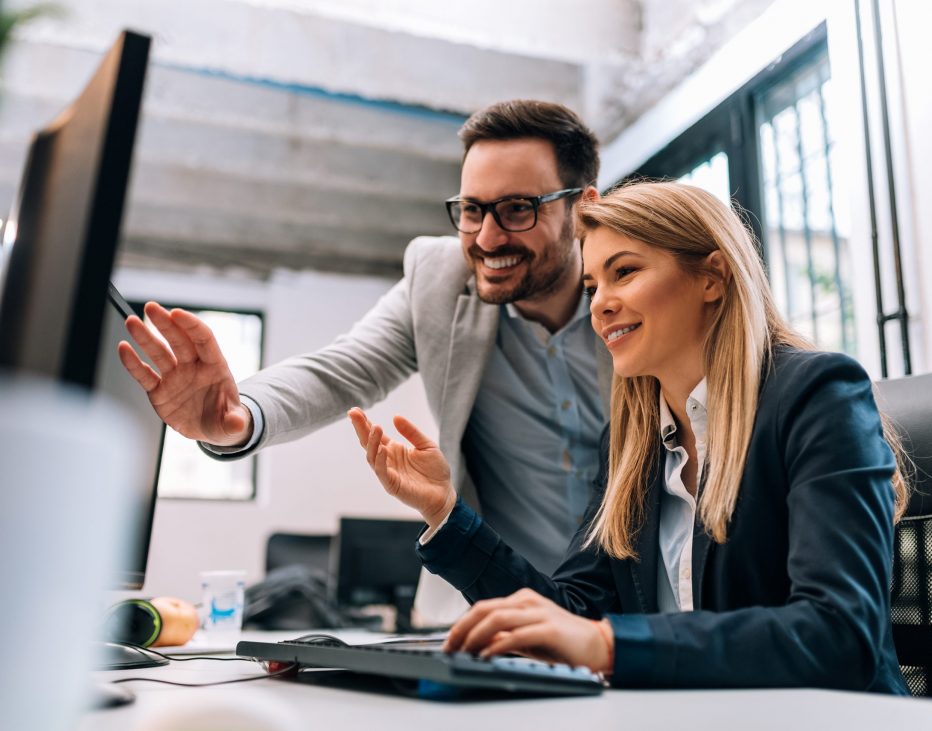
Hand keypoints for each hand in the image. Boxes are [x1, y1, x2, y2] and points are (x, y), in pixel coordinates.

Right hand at [117, 302, 251, 446]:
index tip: (177, 313)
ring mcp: (175, 377)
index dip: (191, 326)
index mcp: (215, 367)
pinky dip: (133, 363)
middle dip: (165, 323)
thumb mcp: (232, 423)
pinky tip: (123, 348)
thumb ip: (234, 422)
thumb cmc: (225, 419)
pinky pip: (145, 375)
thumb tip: (238, 425)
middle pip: (179, 340)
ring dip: (145, 337)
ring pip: (159, 353)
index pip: (204, 340)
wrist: (210, 430)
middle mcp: (193, 367)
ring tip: (131, 321)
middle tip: (151, 307)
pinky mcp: (159, 391)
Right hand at [347, 407, 455, 529]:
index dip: (365, 423)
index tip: (355, 410)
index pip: (375, 435)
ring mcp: (388, 473)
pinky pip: (382, 472)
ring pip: (372, 457)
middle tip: (353, 413)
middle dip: (360, 428)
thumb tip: (395, 416)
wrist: (444, 493)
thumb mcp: (426, 445)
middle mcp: (387, 460)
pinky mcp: (392, 485)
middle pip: (368, 443)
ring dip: (372, 442)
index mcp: (393, 449)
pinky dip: (380, 460)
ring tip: (375, 427)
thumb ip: (411, 432)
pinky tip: (381, 449)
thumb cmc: (435, 470)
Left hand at [443, 588, 612, 673]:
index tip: (449, 642)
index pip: (482, 608)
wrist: (597, 644)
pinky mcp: (549, 629)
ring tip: (465, 652)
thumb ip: (503, 637)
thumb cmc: (562, 642)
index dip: (461, 625)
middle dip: (462, 629)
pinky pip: (517, 634)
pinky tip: (487, 656)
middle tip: (449, 647)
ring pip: (497, 618)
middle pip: (484, 609)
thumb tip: (477, 643)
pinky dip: (498, 645)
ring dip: (475, 636)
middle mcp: (527, 602)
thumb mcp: (526, 638)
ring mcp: (538, 613)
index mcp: (521, 600)